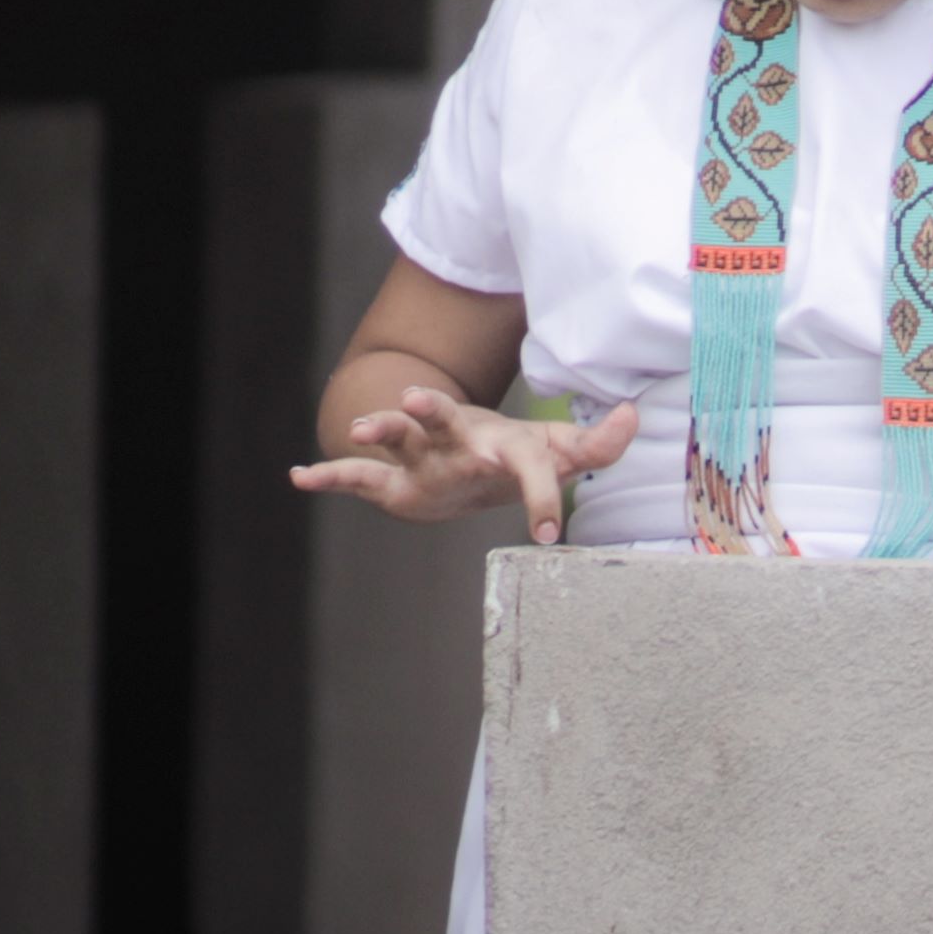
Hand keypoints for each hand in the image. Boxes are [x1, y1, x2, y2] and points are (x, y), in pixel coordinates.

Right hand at [293, 382, 636, 540]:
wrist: (466, 457)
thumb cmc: (517, 458)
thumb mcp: (559, 455)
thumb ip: (598, 445)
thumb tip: (633, 412)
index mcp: (506, 445)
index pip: (529, 466)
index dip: (542, 497)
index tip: (548, 535)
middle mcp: (460, 442)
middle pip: (447, 420)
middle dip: (432, 410)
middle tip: (419, 398)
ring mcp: (424, 457)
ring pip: (400, 436)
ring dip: (382, 427)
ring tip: (362, 426)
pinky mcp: (395, 480)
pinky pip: (358, 478)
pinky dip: (328, 477)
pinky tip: (298, 476)